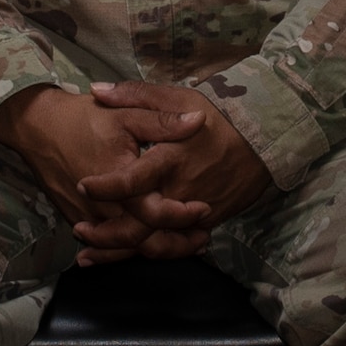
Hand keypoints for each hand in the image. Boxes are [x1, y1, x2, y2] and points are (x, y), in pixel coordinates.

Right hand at [0, 85, 212, 262]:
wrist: (37, 127)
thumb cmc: (82, 118)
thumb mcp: (126, 114)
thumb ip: (163, 122)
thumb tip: (199, 121)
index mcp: (119, 182)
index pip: (155, 213)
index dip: (182, 216)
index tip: (204, 208)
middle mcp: (103, 207)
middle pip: (143, 242)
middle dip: (176, 245)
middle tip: (202, 238)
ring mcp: (87, 217)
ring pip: (126, 247)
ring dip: (156, 250)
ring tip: (184, 244)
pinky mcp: (77, 218)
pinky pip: (107, 243)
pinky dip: (130, 247)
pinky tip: (149, 243)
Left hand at [73, 80, 272, 261]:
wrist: (266, 139)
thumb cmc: (220, 115)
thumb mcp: (178, 95)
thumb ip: (135, 95)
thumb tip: (96, 90)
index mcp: (170, 159)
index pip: (132, 181)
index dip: (105, 187)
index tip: (82, 186)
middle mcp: (180, 191)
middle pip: (139, 226)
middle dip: (105, 236)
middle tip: (79, 232)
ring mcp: (194, 212)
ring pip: (154, 243)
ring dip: (121, 253)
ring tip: (91, 255)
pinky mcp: (207, 222)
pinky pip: (175, 245)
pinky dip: (150, 252)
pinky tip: (127, 255)